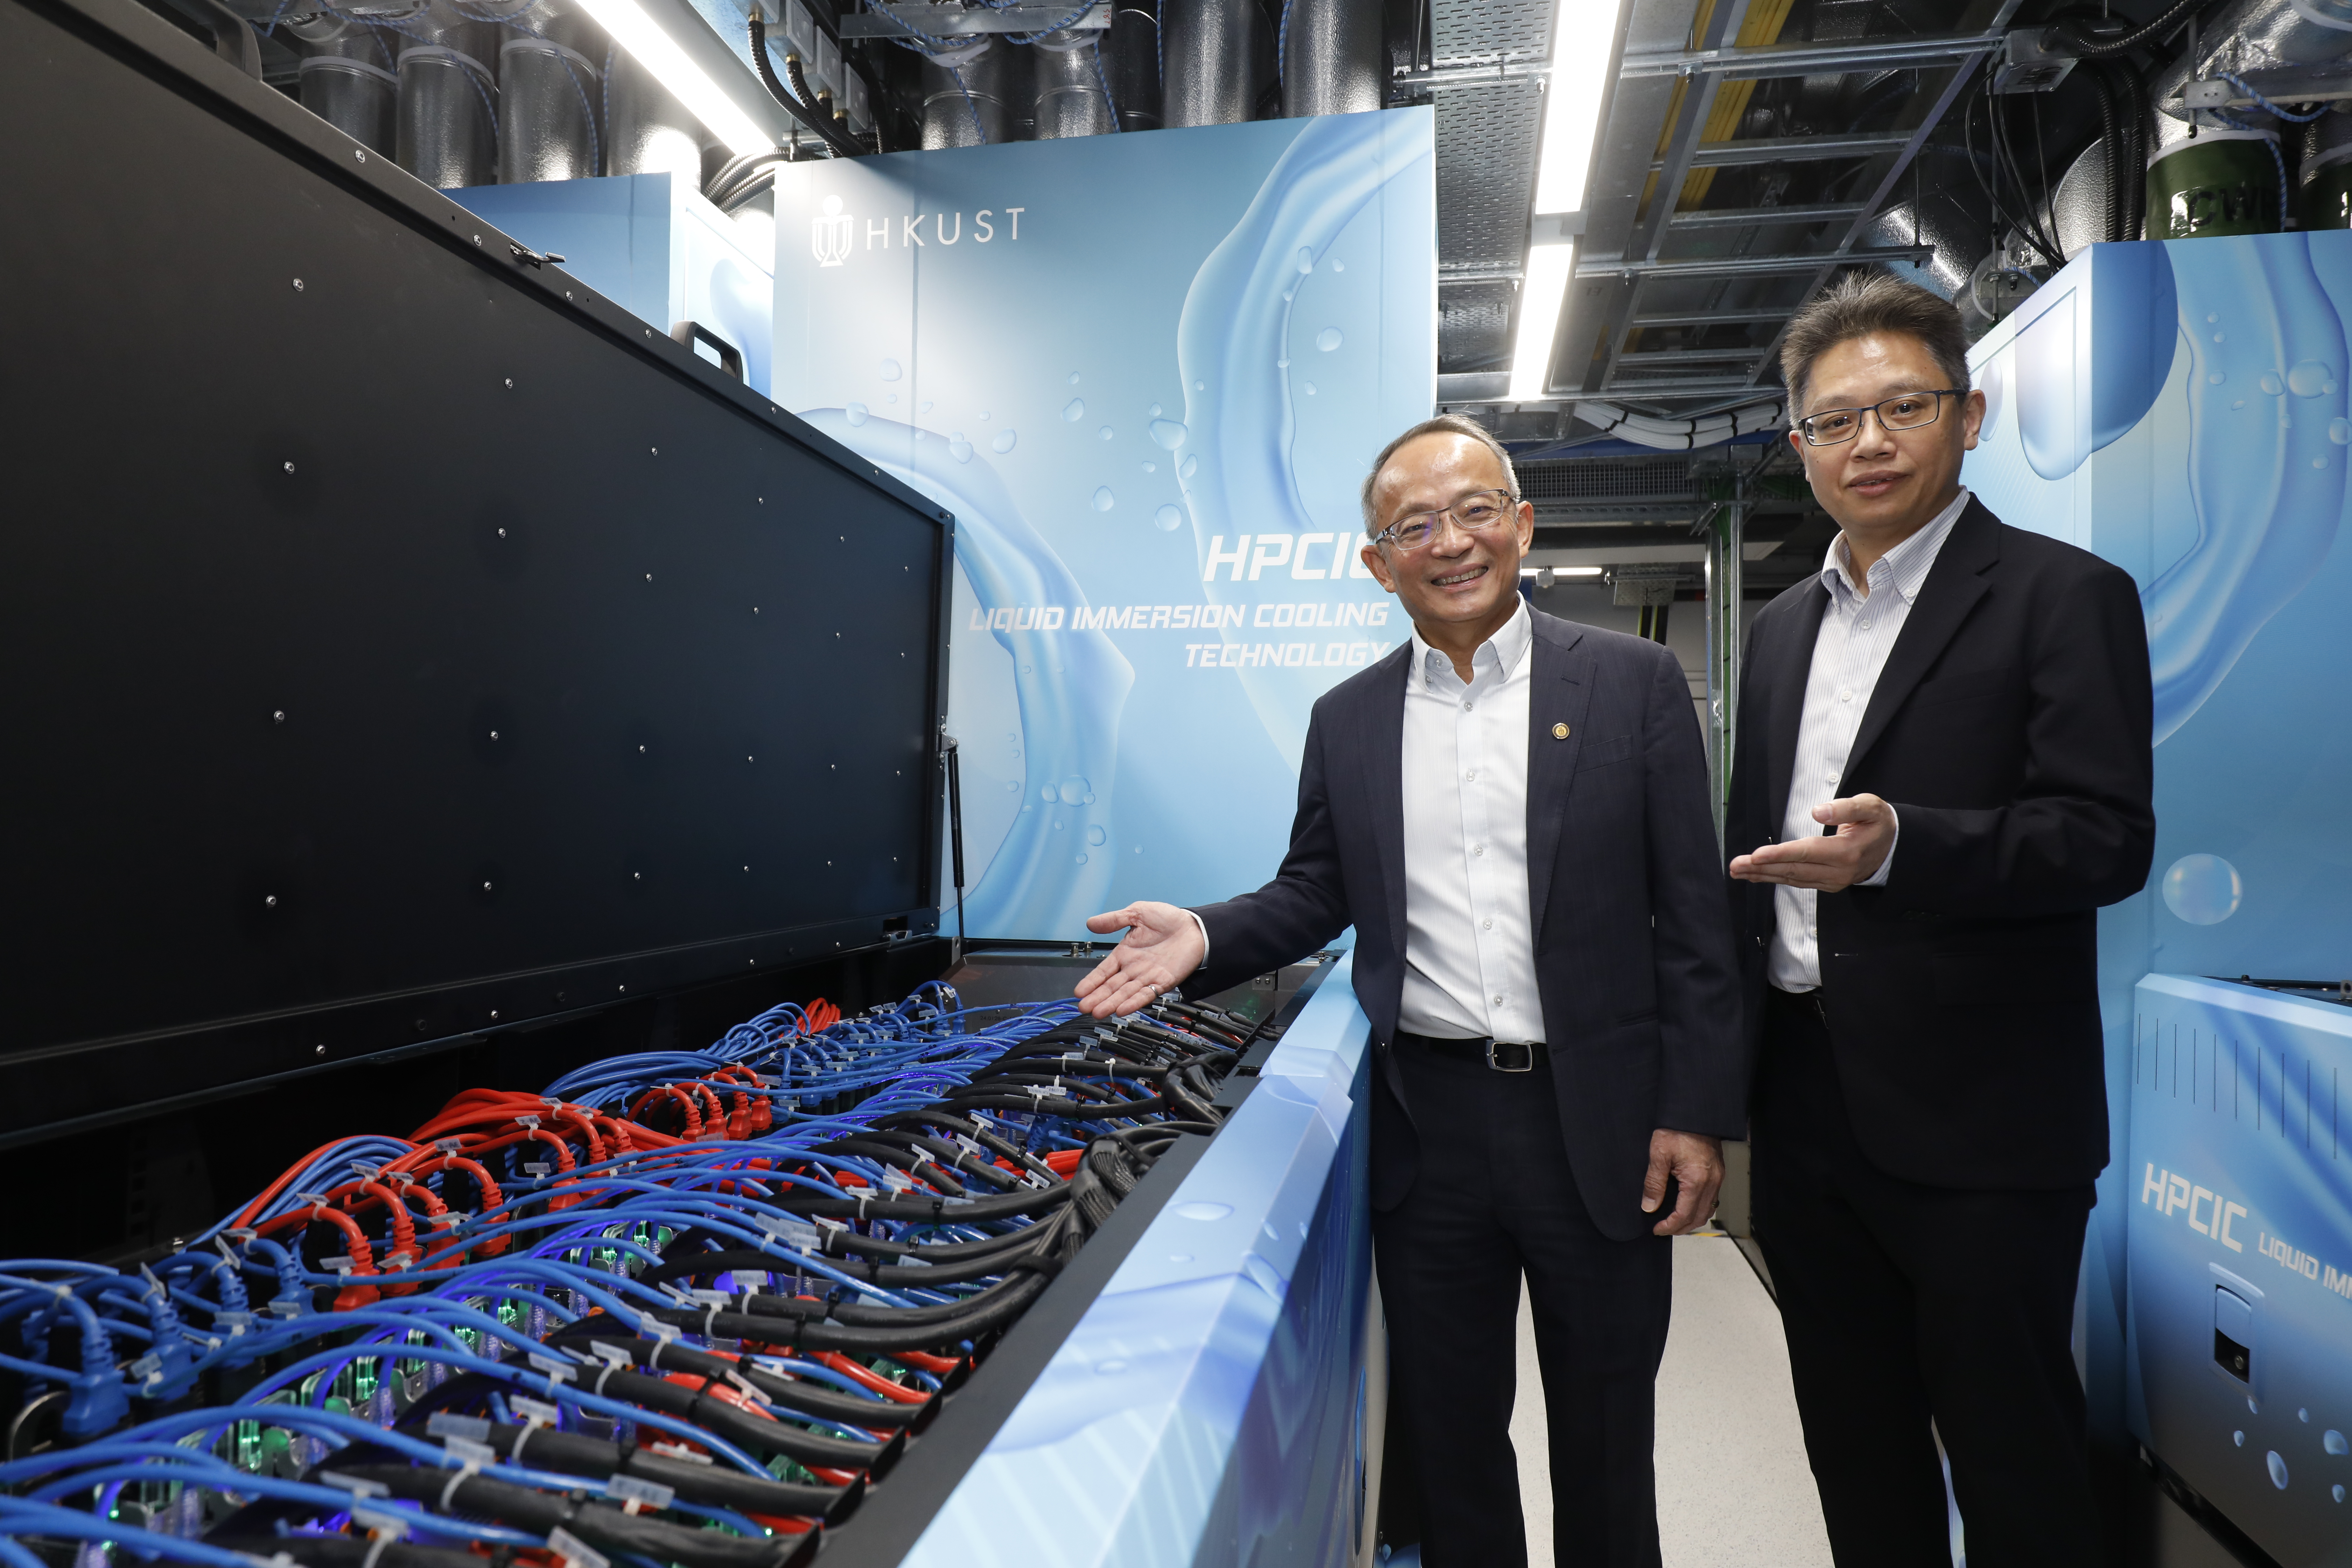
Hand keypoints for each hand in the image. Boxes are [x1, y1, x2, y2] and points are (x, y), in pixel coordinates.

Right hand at [1073, 901, 1206, 1017]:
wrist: (1194, 925)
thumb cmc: (1167, 919)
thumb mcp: (1137, 913)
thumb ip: (1114, 920)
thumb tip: (1090, 923)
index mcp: (1125, 953)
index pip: (1104, 970)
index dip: (1091, 981)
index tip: (1079, 992)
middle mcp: (1134, 968)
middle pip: (1112, 986)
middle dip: (1097, 997)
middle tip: (1083, 1008)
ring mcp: (1148, 976)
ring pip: (1126, 993)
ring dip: (1112, 1003)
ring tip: (1098, 1012)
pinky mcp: (1164, 982)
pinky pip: (1147, 994)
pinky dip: (1135, 1002)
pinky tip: (1122, 1010)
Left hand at [1642, 1129, 1723, 1235]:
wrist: (1694, 1112)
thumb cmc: (1677, 1129)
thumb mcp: (1658, 1154)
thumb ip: (1654, 1183)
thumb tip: (1649, 1206)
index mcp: (1697, 1180)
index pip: (1684, 1215)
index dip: (1669, 1226)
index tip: (1657, 1229)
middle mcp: (1712, 1182)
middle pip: (1699, 1217)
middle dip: (1680, 1228)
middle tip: (1663, 1229)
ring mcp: (1718, 1178)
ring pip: (1707, 1210)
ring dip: (1691, 1219)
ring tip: (1673, 1220)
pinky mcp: (1718, 1172)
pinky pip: (1711, 1199)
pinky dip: (1698, 1207)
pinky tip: (1685, 1205)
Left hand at [1727, 792, 1894, 890]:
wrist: (1892, 847)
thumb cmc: (1878, 823)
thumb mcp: (1870, 807)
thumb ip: (1845, 808)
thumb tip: (1819, 811)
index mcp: (1846, 852)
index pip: (1806, 853)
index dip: (1780, 854)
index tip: (1756, 855)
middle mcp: (1837, 872)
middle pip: (1793, 870)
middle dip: (1762, 868)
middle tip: (1736, 865)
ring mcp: (1832, 881)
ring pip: (1792, 879)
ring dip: (1763, 875)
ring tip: (1739, 871)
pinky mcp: (1826, 883)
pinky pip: (1797, 882)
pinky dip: (1775, 878)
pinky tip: (1758, 875)